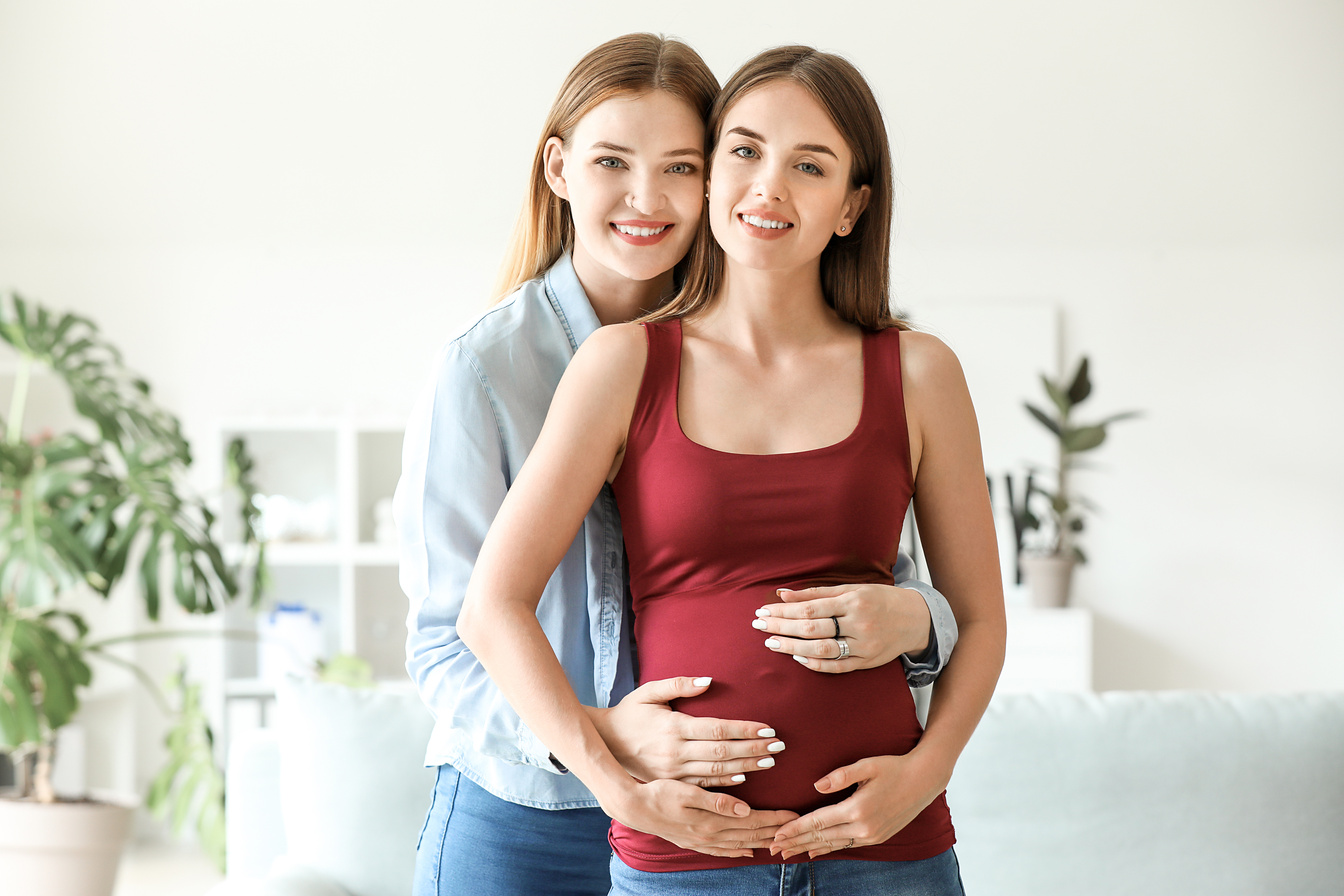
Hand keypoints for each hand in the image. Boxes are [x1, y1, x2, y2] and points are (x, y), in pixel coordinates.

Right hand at [587, 677, 784, 786]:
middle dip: (753, 749)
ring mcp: (675, 772)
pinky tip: (744, 778)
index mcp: (673, 728)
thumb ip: (678, 684)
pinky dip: (726, 784)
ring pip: (717, 771)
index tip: (768, 728)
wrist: (607, 743)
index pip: (717, 729)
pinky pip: (704, 785)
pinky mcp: (673, 783)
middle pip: (722, 752)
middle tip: (779, 746)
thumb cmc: (631, 713)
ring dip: (746, 766)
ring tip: (769, 761)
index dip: (744, 729)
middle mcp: (676, 752)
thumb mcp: (648, 692)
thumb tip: (707, 680)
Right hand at [603, 778, 799, 857]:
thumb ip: (717, 801)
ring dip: (760, 842)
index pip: (751, 820)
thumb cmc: (660, 793)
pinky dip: (738, 850)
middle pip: (749, 834)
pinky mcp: (693, 841)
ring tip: (778, 842)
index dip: (773, 819)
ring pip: (738, 843)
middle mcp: (709, 834)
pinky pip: (722, 850)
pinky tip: (746, 851)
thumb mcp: (688, 791)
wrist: (634, 807)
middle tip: (794, 829)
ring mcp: (701, 841)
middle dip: (774, 831)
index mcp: (711, 820)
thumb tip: (744, 809)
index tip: (792, 816)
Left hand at [754, 584, 929, 672]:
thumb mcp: (852, 589)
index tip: (763, 611)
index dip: (783, 611)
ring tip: (771, 643)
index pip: (810, 608)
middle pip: (812, 629)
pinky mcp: (868, 662)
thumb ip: (817, 594)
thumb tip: (783, 594)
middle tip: (759, 626)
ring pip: (822, 650)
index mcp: (853, 601)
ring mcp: (864, 645)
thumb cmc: (879, 600)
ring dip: (792, 648)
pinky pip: (837, 667)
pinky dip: (816, 664)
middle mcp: (859, 623)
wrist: (915, 619)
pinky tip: (797, 658)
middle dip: (782, 628)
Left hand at [769, 750, 949, 859]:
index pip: (817, 822)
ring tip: (788, 853)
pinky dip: (828, 848)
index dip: (794, 829)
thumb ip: (840, 775)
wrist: (924, 780)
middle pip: (821, 837)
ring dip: (808, 849)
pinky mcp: (876, 837)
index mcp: (857, 809)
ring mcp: (871, 835)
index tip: (777, 834)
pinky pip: (846, 845)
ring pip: (832, 844)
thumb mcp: (867, 765)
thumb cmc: (894, 768)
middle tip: (773, 849)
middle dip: (795, 843)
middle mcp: (863, 827)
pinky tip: (815, 852)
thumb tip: (816, 786)